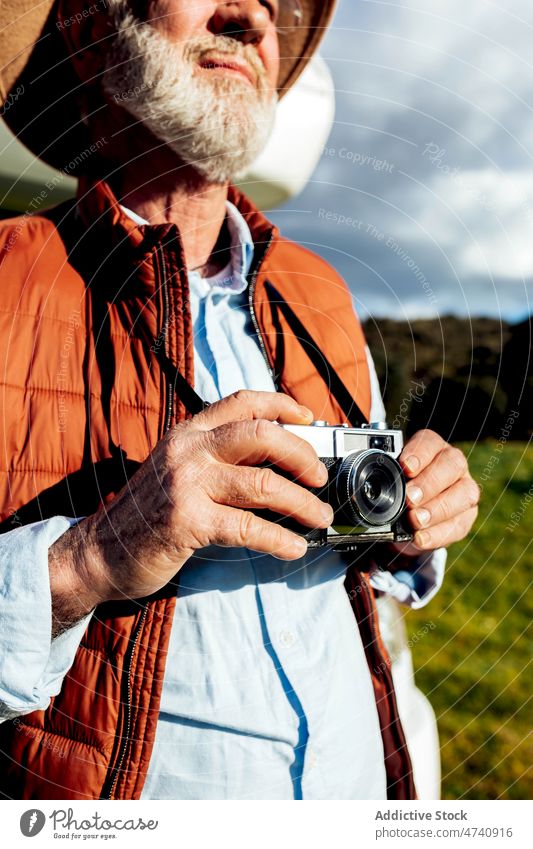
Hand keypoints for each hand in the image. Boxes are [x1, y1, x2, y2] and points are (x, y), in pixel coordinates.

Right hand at [57, 391, 331, 605]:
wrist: (103, 550)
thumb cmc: (150, 513)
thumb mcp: (179, 468)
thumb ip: (217, 456)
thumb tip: (280, 460)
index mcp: (189, 432)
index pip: (242, 401)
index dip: (282, 404)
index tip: (309, 418)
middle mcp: (188, 450)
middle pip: (262, 435)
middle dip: (302, 455)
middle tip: (320, 478)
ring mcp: (187, 484)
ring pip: (263, 484)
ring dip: (302, 503)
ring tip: (319, 517)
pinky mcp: (188, 522)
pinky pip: (248, 527)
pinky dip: (280, 539)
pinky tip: (295, 547)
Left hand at [393, 429, 479, 556]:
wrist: (405, 519)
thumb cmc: (398, 489)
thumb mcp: (389, 479)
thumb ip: (383, 476)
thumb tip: (366, 483)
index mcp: (432, 448)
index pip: (430, 442)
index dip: (419, 453)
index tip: (405, 467)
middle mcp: (453, 464)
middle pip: (452, 464)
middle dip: (429, 483)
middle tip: (409, 499)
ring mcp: (464, 489)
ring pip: (464, 494)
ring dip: (437, 509)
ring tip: (415, 521)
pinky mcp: (467, 516)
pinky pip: (459, 525)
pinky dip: (438, 534)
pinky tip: (420, 538)